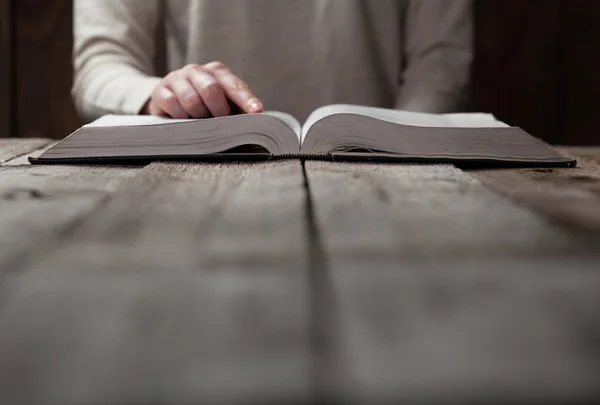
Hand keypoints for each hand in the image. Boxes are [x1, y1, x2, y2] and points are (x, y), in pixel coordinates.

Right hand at [143, 62, 263, 117]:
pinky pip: (172, 103)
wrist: (169, 103)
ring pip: (191, 99)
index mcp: (217, 72)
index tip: (257, 111)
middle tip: (219, 121)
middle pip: (211, 89)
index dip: (246, 99)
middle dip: (218, 110)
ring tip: (198, 120)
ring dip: (197, 116)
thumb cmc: (204, 106)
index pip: (234, 85)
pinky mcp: (160, 89)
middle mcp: (197, 70)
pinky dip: (180, 116)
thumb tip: (254, 124)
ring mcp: (177, 78)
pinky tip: (182, 119)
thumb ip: (236, 111)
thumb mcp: (222, 106)